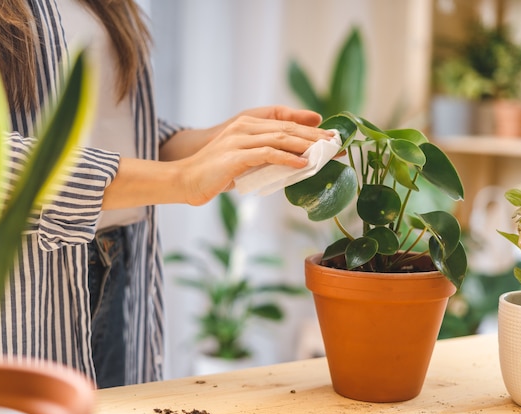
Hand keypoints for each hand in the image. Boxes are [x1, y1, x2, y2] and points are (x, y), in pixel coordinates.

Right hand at [177, 106, 333, 204]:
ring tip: (326, 152)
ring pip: (280, 138)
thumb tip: (293, 165)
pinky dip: (287, 158)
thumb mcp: (244, 163)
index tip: (331, 140)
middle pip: (287, 128)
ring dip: (306, 145)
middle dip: (314, 136)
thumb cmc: (214, 175)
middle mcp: (244, 127)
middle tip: (336, 143)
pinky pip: (266, 154)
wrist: (184, 181)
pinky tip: (302, 163)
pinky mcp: (235, 156)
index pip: (285, 125)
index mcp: (247, 125)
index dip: (311, 132)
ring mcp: (239, 140)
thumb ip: (265, 159)